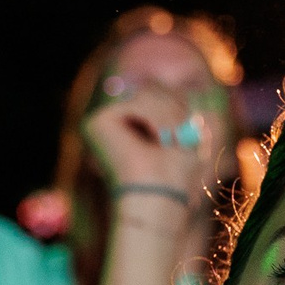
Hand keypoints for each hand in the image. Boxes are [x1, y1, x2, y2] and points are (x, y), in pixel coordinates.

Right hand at [85, 84, 221, 207]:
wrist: (158, 199)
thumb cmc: (173, 179)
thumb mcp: (181, 134)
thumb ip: (169, 107)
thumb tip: (161, 85)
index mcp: (128, 133)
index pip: (155, 99)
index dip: (177, 108)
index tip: (187, 133)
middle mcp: (111, 128)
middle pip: (150, 92)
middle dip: (174, 111)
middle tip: (180, 139)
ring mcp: (101, 125)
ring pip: (145, 95)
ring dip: (168, 117)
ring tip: (171, 142)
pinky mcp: (96, 123)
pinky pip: (136, 103)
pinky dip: (156, 118)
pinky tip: (159, 139)